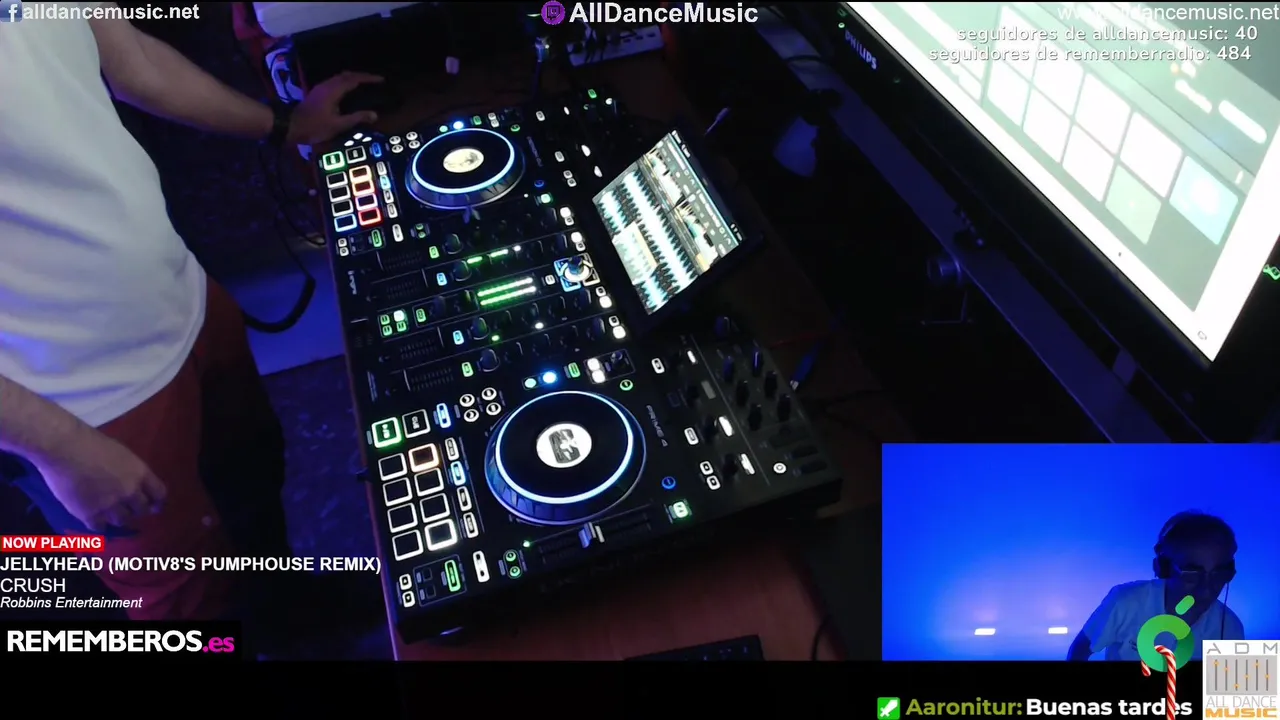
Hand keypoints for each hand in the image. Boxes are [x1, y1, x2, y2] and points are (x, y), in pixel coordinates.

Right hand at [35, 428, 166, 532]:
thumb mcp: (121, 453)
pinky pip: (100, 527)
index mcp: (140, 473)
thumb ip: (130, 470)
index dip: (156, 501)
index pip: (159, 494)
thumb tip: (131, 482)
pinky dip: (98, 524)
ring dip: (118, 517)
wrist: (63, 448)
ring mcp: (110, 505)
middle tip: (129, 509)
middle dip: (136, 509)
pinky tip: (94, 518)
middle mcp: (130, 492)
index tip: (153, 505)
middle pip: (142, 510)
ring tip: (110, 513)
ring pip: (122, 520)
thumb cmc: (90, 442)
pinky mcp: (89, 515)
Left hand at [287, 71, 383, 144]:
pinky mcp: (318, 92)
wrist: (291, 126)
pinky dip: (345, 82)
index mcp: (334, 90)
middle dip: (362, 76)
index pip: (354, 79)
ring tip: (364, 84)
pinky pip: (335, 81)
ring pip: (340, 77)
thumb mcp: (338, 125)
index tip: (381, 79)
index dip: (369, 78)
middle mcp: (328, 85)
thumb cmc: (315, 127)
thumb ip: (357, 118)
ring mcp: (321, 87)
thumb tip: (375, 114)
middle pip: (347, 75)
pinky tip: (349, 90)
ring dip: (353, 78)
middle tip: (374, 81)